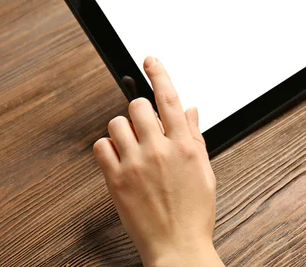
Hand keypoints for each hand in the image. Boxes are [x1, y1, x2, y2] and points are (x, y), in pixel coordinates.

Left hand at [93, 57, 222, 266]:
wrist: (177, 246)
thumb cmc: (194, 212)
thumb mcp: (204, 171)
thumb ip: (195, 136)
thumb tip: (191, 110)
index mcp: (185, 145)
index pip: (169, 98)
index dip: (159, 73)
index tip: (150, 60)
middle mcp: (159, 149)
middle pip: (137, 106)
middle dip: (140, 111)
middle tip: (145, 127)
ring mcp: (136, 164)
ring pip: (117, 124)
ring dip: (124, 130)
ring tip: (132, 147)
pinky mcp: (116, 179)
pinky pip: (101, 146)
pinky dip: (108, 148)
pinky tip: (120, 159)